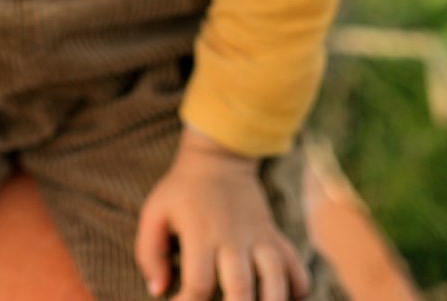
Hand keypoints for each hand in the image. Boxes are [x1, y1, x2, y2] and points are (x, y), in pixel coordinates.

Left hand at [134, 127, 312, 300]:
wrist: (220, 159)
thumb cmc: (182, 192)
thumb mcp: (154, 214)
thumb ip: (150, 253)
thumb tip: (158, 290)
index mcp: (201, 234)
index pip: (199, 284)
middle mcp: (233, 238)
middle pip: (241, 288)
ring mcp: (259, 238)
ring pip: (275, 277)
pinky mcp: (276, 237)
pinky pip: (296, 266)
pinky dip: (297, 288)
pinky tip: (286, 298)